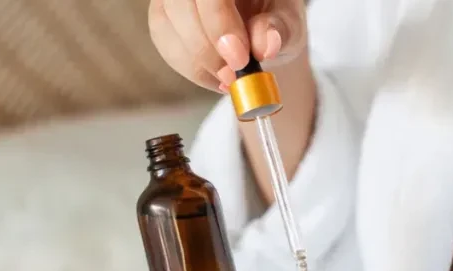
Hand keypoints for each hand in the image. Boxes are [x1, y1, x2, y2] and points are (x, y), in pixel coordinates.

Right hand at [148, 0, 307, 91]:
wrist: (261, 34)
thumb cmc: (276, 22)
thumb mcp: (289, 24)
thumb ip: (280, 30)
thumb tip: (266, 44)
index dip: (218, 22)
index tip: (238, 59)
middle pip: (181, 4)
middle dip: (205, 48)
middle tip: (233, 77)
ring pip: (165, 23)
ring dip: (197, 63)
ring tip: (229, 80)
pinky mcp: (163, 14)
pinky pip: (164, 42)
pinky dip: (190, 68)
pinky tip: (215, 77)